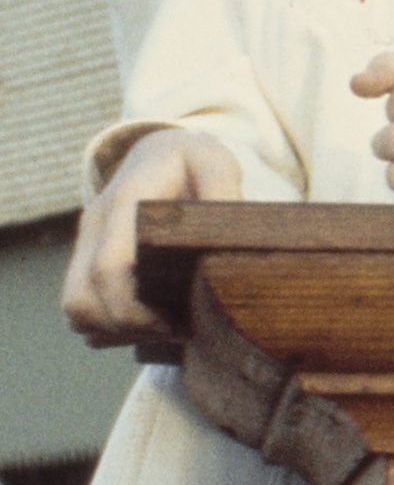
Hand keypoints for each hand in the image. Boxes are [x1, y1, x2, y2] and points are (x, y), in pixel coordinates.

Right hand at [63, 128, 244, 340]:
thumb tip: (229, 233)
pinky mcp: (84, 258)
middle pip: (82, 298)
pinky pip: (77, 307)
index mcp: (126, 201)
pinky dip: (104, 326)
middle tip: (174, 332)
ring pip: (74, 307)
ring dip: (112, 330)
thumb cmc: (193, 164)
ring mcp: (86, 241)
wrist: (158, 153)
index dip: (134, 310)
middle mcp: (96, 223)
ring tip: (161, 330)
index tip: (174, 325)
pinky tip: (145, 324)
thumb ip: (223, 191)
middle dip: (128, 328)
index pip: (109, 268)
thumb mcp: (216, 164)